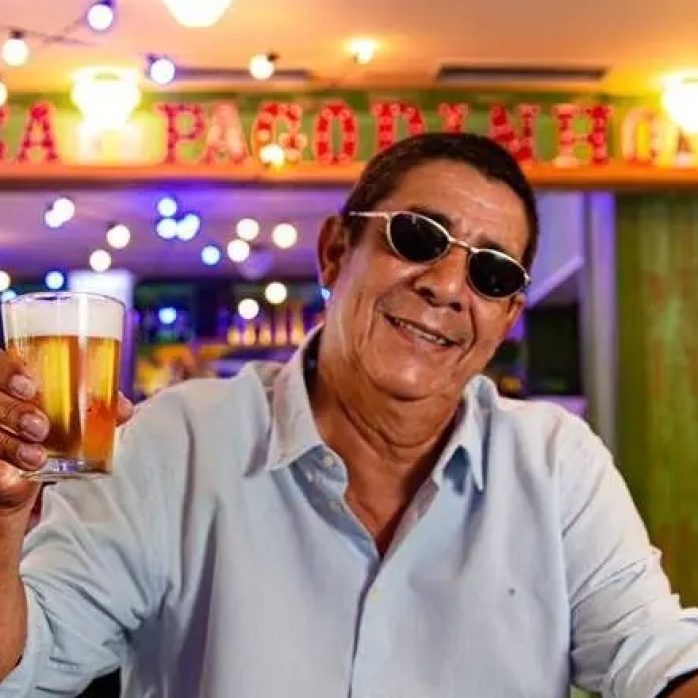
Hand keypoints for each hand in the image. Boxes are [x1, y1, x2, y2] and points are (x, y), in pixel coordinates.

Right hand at [0, 348, 133, 511]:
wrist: (27, 477)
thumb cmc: (48, 435)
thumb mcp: (71, 419)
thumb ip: (93, 409)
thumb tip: (123, 408)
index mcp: (12, 384)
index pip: (2, 366)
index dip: (9, 372)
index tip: (30, 386)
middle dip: (14, 412)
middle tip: (40, 427)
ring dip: (11, 444)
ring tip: (37, 457)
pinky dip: (3, 467)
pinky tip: (16, 472)